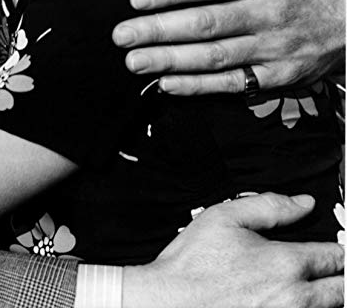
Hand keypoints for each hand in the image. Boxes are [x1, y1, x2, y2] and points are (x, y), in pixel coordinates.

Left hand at [112, 0, 345, 94]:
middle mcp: (269, 12)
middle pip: (207, 23)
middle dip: (159, 30)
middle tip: (120, 34)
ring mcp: (275, 47)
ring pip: (216, 57)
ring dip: (170, 60)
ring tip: (133, 61)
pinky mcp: (281, 76)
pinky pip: (234, 84)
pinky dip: (199, 86)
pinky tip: (167, 83)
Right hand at [123, 193, 344, 307]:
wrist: (171, 301)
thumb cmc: (193, 264)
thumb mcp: (226, 216)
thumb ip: (271, 206)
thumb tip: (303, 203)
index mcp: (285, 263)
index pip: (335, 256)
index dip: (340, 248)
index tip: (339, 246)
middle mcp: (294, 297)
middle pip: (342, 289)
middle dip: (342, 275)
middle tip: (336, 267)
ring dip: (330, 295)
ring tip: (323, 284)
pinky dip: (308, 307)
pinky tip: (295, 298)